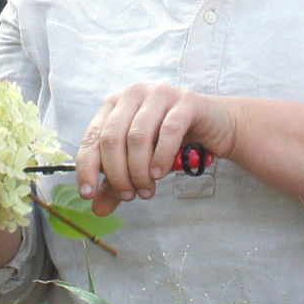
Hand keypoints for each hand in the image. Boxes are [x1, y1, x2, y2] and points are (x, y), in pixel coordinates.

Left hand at [75, 83, 236, 216]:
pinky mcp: (185, 102)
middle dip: (117, 174)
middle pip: (112, 138)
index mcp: (115, 104)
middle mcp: (133, 94)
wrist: (217, 126)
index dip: (87, 168)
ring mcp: (159, 94)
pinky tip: (160, 174)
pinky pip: (168, 132)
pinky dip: (160, 158)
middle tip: (129, 195)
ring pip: (138, 137)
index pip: (91, 138)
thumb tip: (97, 208)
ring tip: (146, 189)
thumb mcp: (140, 162)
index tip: (89, 194)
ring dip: (139, 170)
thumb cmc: (172, 141)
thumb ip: (117, 183)